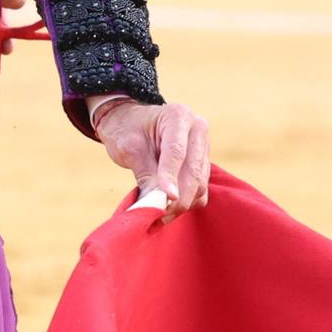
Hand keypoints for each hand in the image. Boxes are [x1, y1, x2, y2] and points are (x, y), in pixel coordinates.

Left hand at [92, 100, 210, 220]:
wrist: (131, 123)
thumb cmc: (127, 131)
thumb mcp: (129, 148)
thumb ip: (146, 174)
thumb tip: (157, 203)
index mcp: (178, 116)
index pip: (177, 152)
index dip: (171, 177)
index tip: (166, 198)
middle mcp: (197, 129)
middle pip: (193, 170)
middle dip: (178, 197)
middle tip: (159, 215)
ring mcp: (204, 146)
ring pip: (200, 183)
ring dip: (182, 203)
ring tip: (160, 215)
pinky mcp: (203, 163)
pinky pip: (201, 188)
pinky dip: (187, 201)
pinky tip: (169, 209)